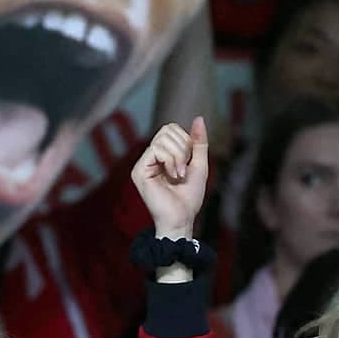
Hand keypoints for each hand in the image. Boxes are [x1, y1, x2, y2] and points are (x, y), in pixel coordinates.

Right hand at [133, 117, 210, 239]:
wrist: (181, 219)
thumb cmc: (189, 198)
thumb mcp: (199, 165)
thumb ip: (198, 142)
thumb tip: (198, 118)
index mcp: (161, 155)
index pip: (171, 129)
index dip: (185, 140)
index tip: (189, 162)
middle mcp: (149, 158)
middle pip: (166, 129)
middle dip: (183, 146)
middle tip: (184, 168)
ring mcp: (142, 164)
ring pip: (162, 138)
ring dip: (178, 155)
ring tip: (178, 174)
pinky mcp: (139, 171)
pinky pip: (156, 149)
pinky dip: (171, 160)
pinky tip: (173, 175)